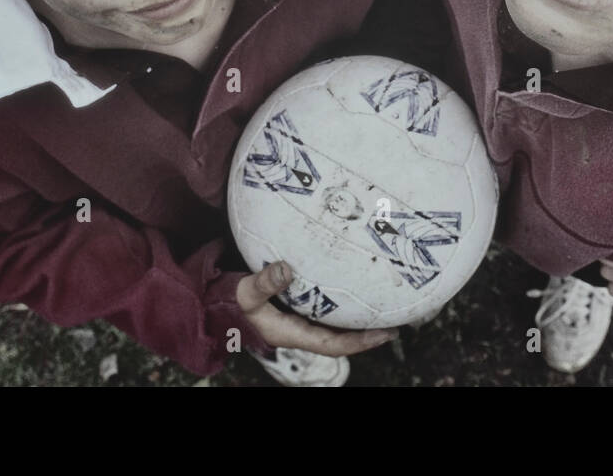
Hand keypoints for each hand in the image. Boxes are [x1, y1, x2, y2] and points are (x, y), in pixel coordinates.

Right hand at [236, 261, 397, 355]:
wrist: (215, 302)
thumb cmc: (229, 300)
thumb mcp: (244, 292)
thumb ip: (263, 283)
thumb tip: (287, 268)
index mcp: (292, 334)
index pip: (335, 345)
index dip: (361, 342)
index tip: (386, 333)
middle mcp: (301, 330)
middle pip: (342, 337)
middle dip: (369, 331)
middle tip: (397, 317)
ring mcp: (300, 319)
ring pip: (336, 323)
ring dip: (358, 317)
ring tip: (384, 302)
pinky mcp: (297, 305)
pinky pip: (326, 308)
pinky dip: (343, 301)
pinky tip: (355, 284)